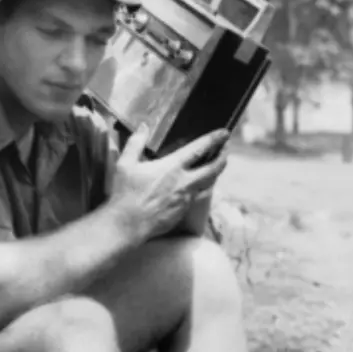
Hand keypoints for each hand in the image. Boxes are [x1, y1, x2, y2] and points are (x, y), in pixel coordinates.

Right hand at [108, 126, 228, 242]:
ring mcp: (185, 198)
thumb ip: (136, 142)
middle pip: (213, 169)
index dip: (214, 139)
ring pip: (207, 184)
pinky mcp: (183, 211)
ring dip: (214, 173)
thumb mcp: (125, 164)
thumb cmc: (125, 194)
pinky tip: (197, 185)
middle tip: (227, 149)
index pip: (199, 149)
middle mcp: (183, 182)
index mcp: (172, 167)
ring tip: (217, 165)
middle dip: (223, 157)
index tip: (224, 133)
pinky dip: (200, 187)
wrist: (128, 224)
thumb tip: (143, 127)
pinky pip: (196, 196)